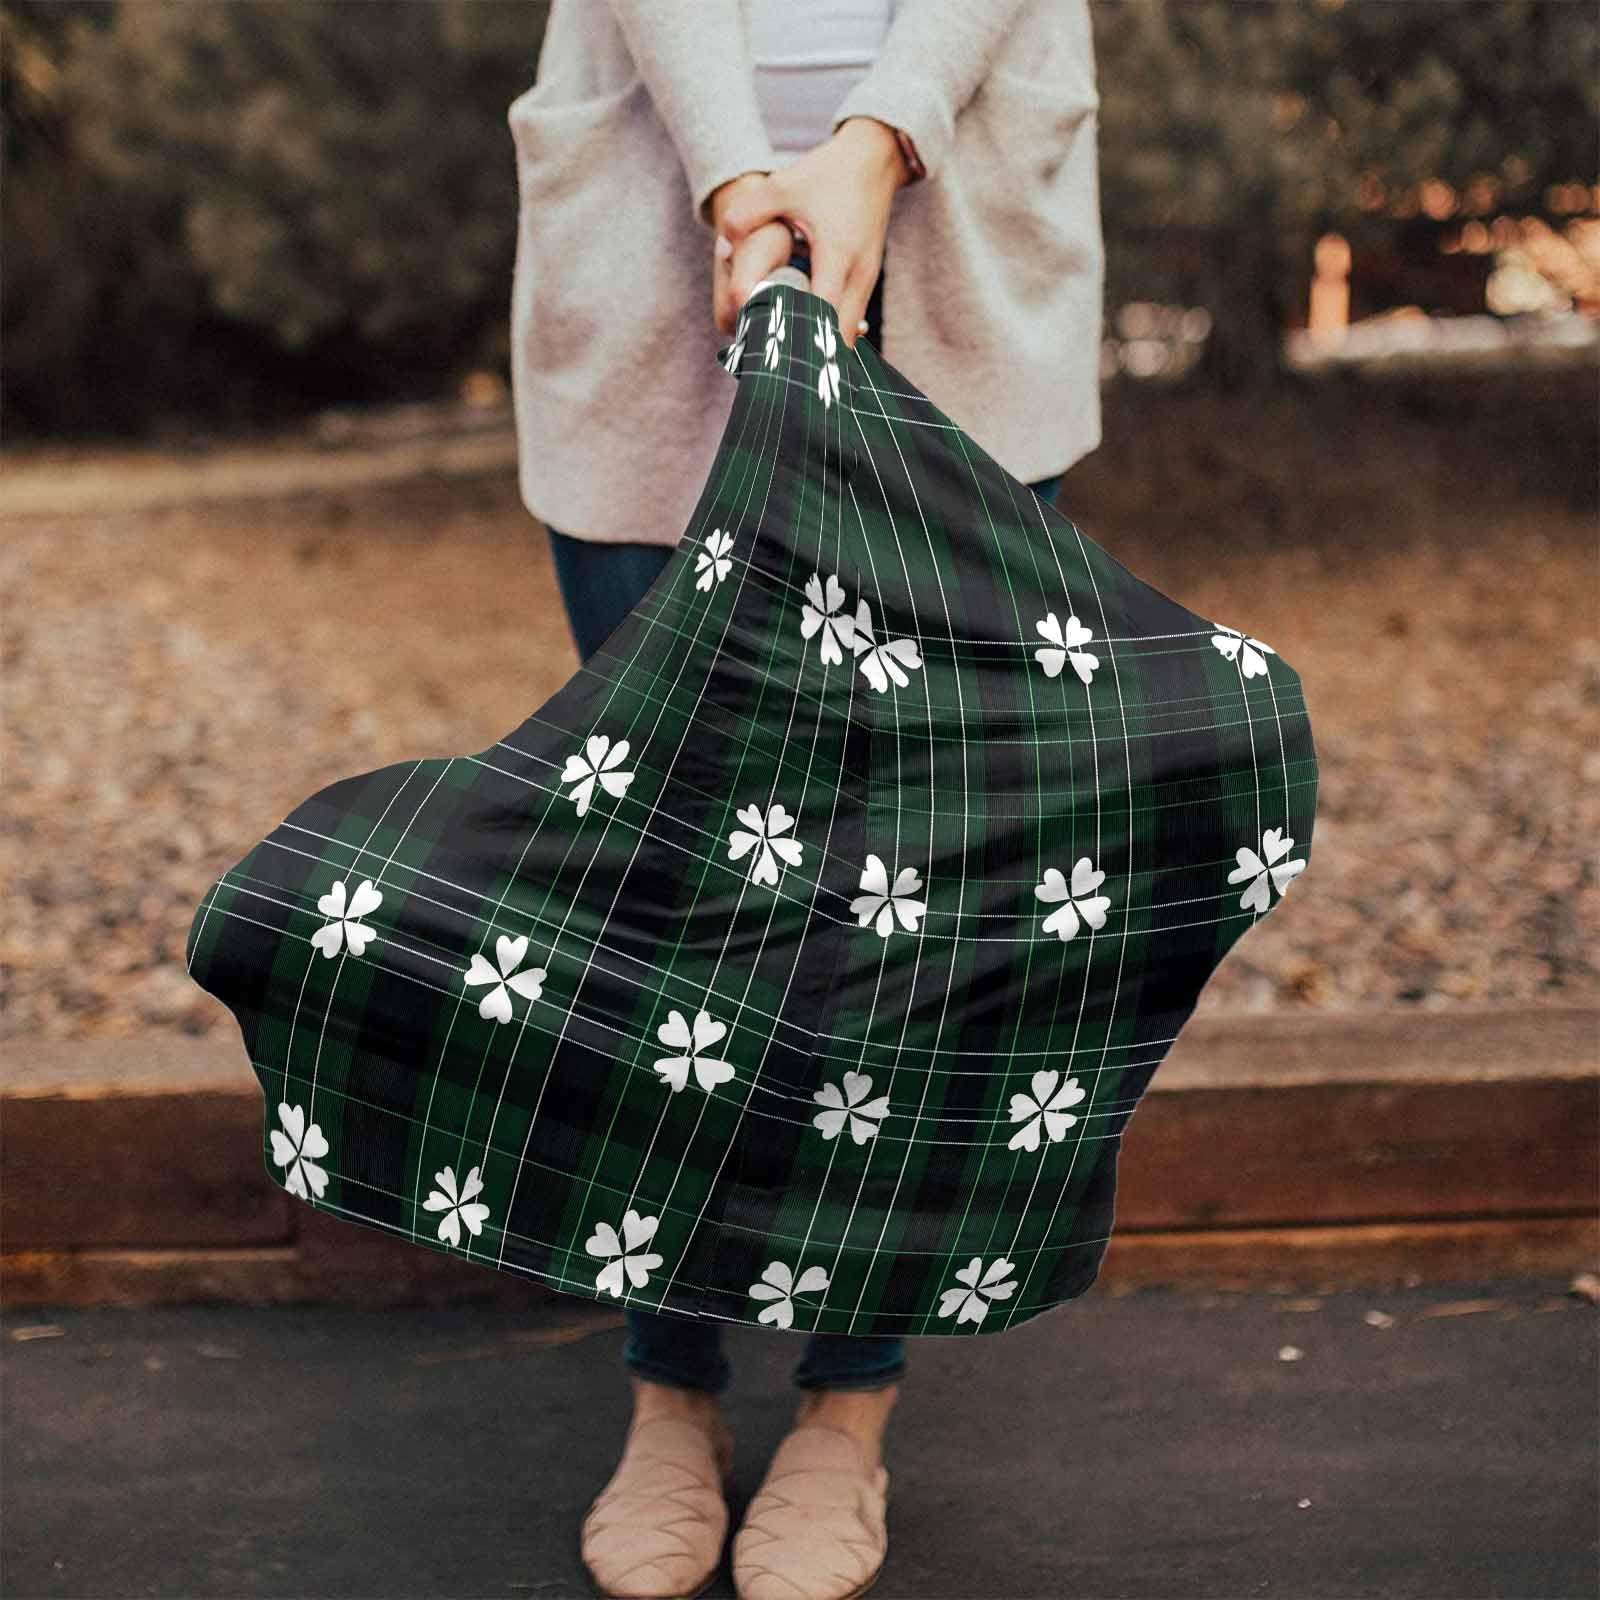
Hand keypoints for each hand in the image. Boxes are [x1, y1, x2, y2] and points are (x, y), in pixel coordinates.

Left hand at [714, 118, 908, 346]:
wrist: (874, 159)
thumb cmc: (827, 174)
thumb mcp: (782, 186)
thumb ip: (746, 214)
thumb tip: (722, 247)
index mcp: (837, 255)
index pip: (821, 317)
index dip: (798, 341)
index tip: (773, 359)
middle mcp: (858, 275)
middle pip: (838, 340)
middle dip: (810, 359)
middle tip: (776, 372)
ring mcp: (867, 281)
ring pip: (847, 336)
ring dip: (821, 351)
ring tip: (788, 364)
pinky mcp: (867, 281)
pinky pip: (850, 322)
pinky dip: (830, 337)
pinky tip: (805, 344)